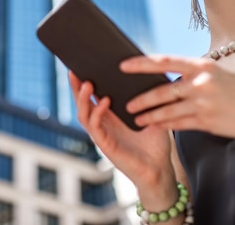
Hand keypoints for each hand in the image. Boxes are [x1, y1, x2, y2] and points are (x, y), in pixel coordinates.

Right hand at [69, 71, 174, 189]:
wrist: (160, 168)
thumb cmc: (156, 142)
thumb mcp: (151, 113)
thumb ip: (145, 96)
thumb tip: (147, 71)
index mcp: (110, 115)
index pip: (92, 96)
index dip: (83, 82)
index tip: (79, 65)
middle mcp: (103, 124)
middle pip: (82, 103)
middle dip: (76, 87)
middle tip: (73, 71)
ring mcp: (102, 135)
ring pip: (84, 114)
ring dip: (83, 99)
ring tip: (88, 83)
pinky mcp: (106, 145)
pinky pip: (95, 127)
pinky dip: (97, 113)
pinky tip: (104, 101)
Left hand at [121, 55, 234, 138]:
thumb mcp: (217, 73)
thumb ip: (192, 74)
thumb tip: (166, 77)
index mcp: (201, 65)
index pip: (164, 61)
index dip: (141, 64)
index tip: (123, 65)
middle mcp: (200, 82)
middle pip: (162, 90)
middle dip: (141, 99)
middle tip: (126, 103)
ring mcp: (203, 103)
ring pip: (167, 110)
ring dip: (149, 115)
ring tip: (136, 118)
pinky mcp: (207, 121)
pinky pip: (179, 124)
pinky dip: (165, 125)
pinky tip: (155, 126)